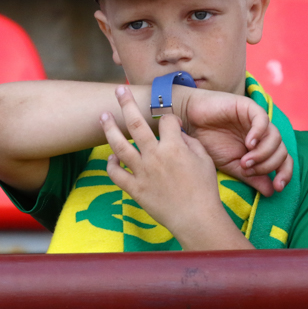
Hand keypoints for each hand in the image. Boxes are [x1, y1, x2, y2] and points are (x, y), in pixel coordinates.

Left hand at [100, 86, 250, 249]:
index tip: (172, 122)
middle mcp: (154, 155)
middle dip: (126, 103)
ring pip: (119, 145)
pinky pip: (116, 174)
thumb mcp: (205, 160)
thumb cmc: (205, 190)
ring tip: (103, 116)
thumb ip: (190, 143)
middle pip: (136, 123)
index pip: (166, 120)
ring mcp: (142, 172)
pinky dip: (111, 164)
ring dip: (109, 128)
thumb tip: (178, 133)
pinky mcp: (135, 188)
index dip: (170, 118)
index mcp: (174, 146)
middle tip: (119, 90)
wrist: (196, 218)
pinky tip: (111, 157)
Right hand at [182, 88, 292, 196]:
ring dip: (263, 153)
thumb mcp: (231, 166)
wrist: (189, 122)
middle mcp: (262, 134)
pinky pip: (262, 120)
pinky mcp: (248, 107)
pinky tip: (249, 143)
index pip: (283, 160)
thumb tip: (271, 192)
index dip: (285, 173)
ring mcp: (256, 120)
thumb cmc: (209, 142)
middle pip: (281, 151)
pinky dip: (259, 133)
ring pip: (275, 137)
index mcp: (261, 147)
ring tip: (245, 161)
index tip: (277, 187)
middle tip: (247, 170)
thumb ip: (251, 177)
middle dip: (268, 165)